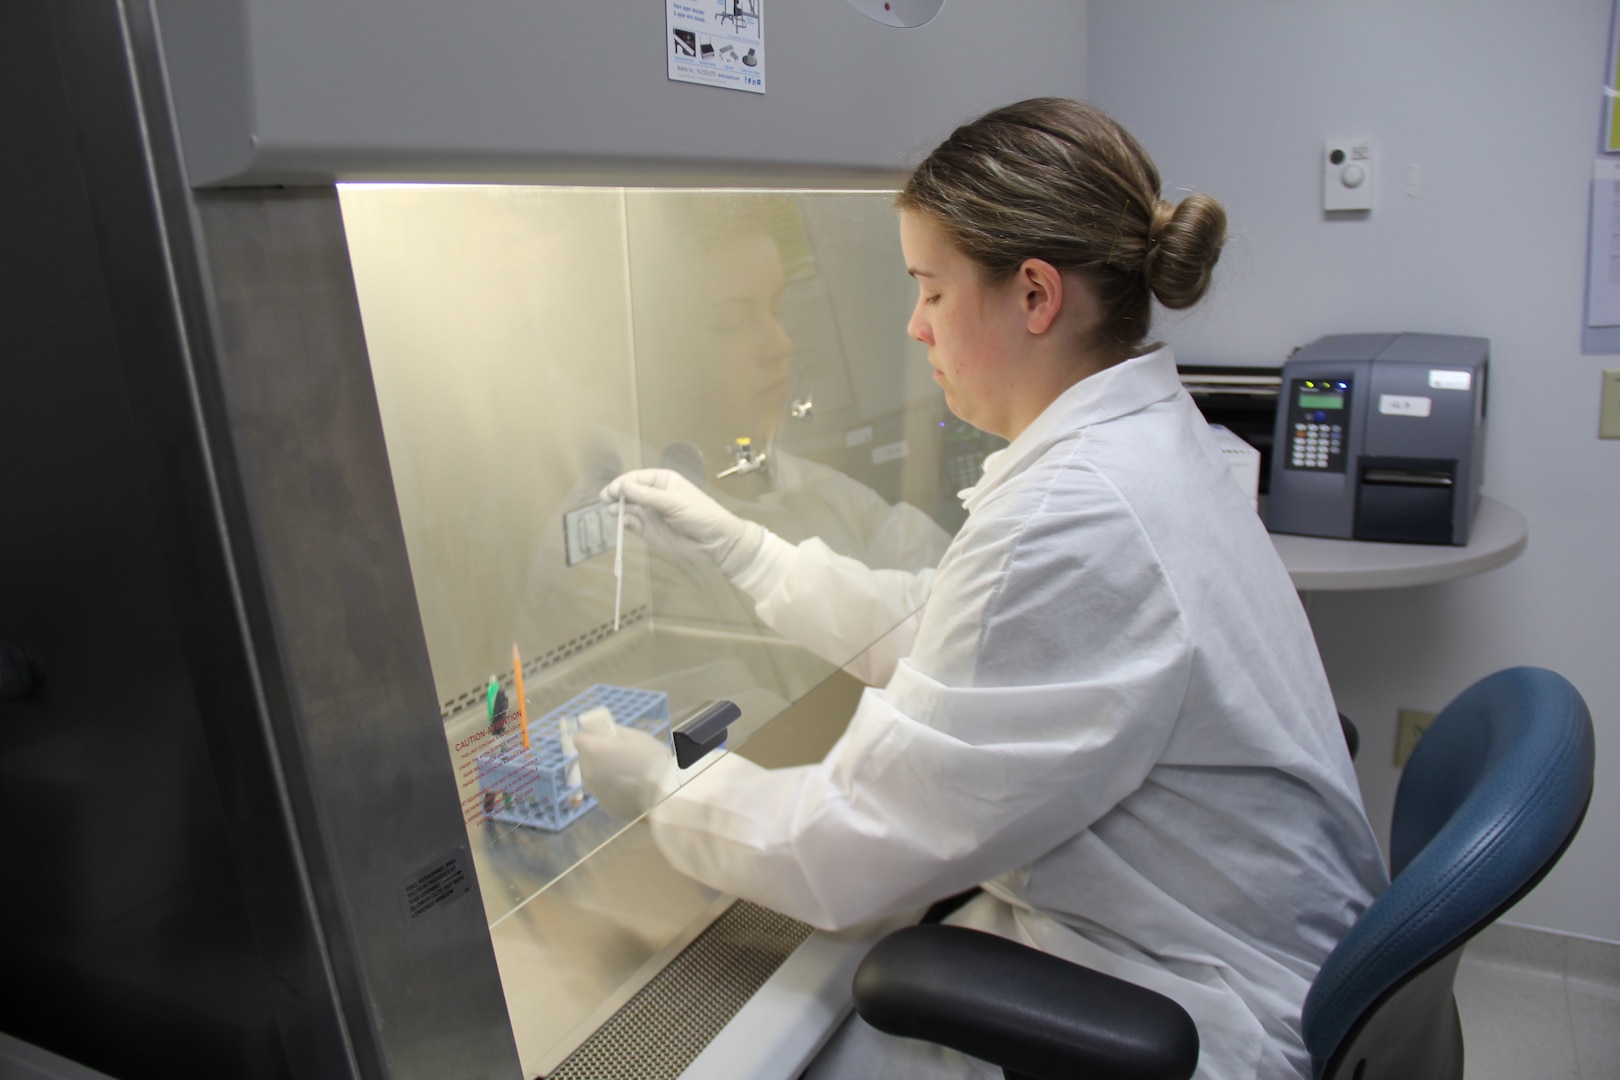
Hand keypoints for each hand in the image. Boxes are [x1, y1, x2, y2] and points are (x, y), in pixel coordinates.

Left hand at [573, 706, 679, 820]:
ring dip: (602, 774)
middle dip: (597, 756)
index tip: (604, 739)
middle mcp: (588, 772)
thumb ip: (614, 732)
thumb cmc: (650, 757)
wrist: (661, 791)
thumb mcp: (635, 736)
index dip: (591, 737)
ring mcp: (595, 792)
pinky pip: (605, 794)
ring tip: (626, 775)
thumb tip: (605, 733)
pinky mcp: (606, 807)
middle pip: (585, 760)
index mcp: (592, 750)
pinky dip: (613, 791)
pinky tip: (631, 790)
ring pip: (593, 778)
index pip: (579, 739)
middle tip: (619, 756)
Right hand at [602, 468, 763, 576]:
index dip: (623, 482)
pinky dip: (623, 522)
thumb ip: (647, 495)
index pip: (637, 478)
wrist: (714, 542)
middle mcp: (653, 495)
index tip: (614, 490)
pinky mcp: (647, 530)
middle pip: (628, 492)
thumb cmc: (701, 515)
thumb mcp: (674, 501)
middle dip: (616, 494)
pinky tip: (622, 520)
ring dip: (618, 508)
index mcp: (662, 481)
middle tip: (606, 499)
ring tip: (613, 510)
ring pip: (627, 507)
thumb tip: (623, 486)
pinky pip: (631, 523)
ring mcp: (650, 513)